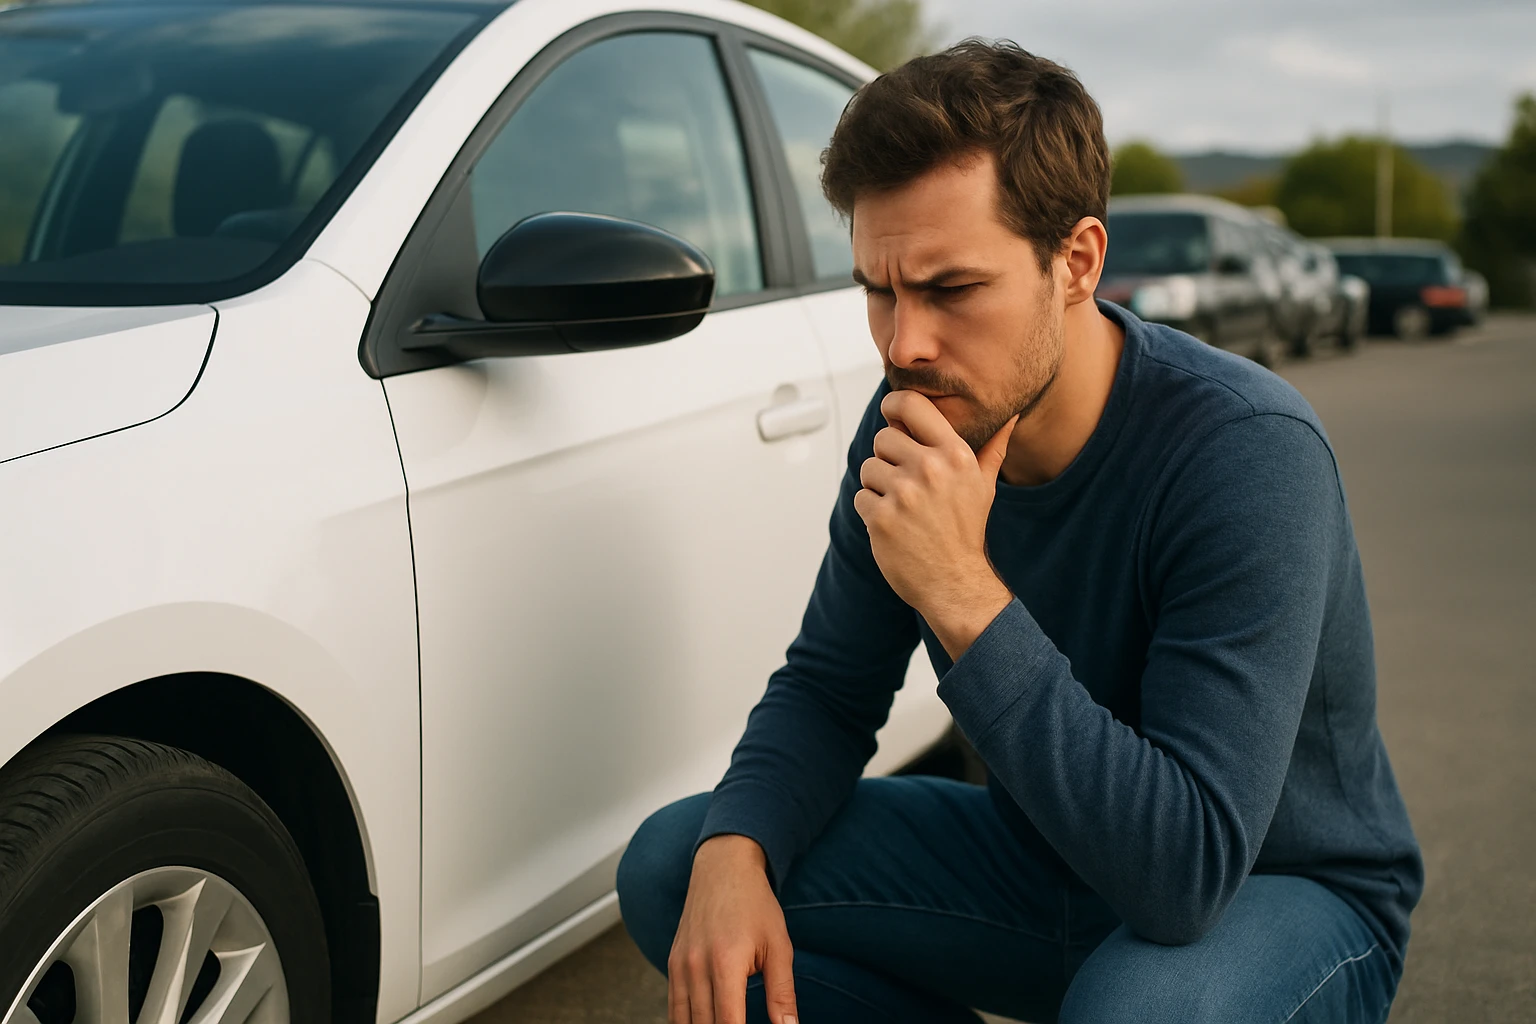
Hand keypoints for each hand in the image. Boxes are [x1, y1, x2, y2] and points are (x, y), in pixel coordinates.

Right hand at [669, 834, 797, 1023]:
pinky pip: (673, 1006)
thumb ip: (782, 992)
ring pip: (683, 1021)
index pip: (729, 1023)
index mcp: (726, 963)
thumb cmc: (754, 904)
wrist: (723, 868)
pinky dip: (685, 1022)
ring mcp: (680, 965)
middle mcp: (696, 967)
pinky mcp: (672, 963)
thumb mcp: (778, 946)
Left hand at [853, 390, 1016, 658]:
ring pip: (868, 468)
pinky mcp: (881, 517)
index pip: (911, 405)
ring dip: (878, 486)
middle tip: (907, 483)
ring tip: (902, 506)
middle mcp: (930, 469)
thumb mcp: (985, 485)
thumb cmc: (967, 531)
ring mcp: (904, 493)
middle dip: (889, 458)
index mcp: (955, 455)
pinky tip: (894, 524)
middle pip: (883, 438)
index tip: (892, 415)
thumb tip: (1010, 417)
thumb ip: (992, 447)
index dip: (894, 406)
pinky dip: (871, 510)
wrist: (955, 582)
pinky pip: (861, 496)